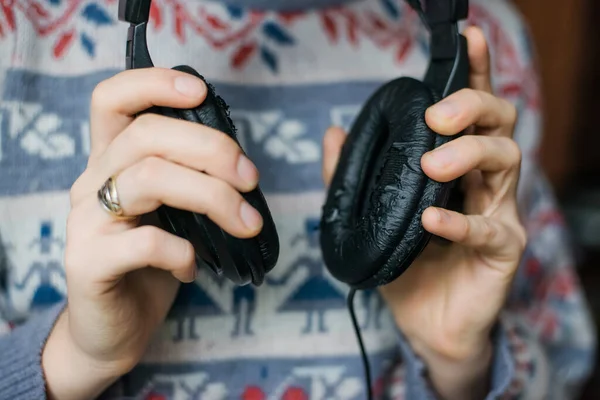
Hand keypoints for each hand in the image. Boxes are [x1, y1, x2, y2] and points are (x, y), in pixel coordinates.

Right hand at [42, 68, 262, 399]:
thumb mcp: (172, 212)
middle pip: (146, 135)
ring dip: (212, 196)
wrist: (112, 327)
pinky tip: (194, 269)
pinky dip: (183, 254)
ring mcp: (86, 221)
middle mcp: (92, 182)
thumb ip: (189, 180)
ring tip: (244, 223)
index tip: (200, 90)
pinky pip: (144, 243)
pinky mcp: (89, 263)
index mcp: (112, 161)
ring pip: (149, 179)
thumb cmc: (150, 263)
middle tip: (251, 178)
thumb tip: (240, 163)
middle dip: (212, 149)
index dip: (153, 83)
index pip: (113, 99)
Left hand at [322, 27, 524, 399]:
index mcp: (457, 166)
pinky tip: (432, 218)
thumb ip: (351, 176)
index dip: (474, 72)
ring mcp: (499, 213)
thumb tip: (334, 132)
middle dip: (471, 108)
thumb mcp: (372, 215)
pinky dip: (458, 220)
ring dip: (467, 154)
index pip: (471, 111)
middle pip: (499, 124)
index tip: (469, 38)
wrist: (426, 324)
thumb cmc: (407, 265)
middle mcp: (484, 182)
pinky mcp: (503, 250)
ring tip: (432, 163)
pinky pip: (487, 228)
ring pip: (506, 162)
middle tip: (437, 118)